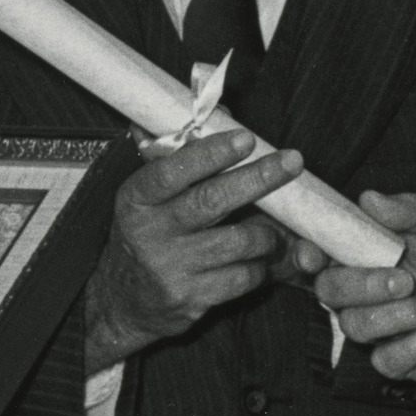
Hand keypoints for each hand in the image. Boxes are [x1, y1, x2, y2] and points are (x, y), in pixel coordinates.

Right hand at [83, 128, 320, 370]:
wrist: (123, 301)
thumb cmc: (146, 234)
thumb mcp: (149, 196)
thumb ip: (183, 155)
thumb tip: (223, 114)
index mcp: (136, 199)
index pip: (172, 171)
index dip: (211, 154)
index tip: (246, 138)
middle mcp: (150, 233)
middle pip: (212, 201)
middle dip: (258, 179)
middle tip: (292, 162)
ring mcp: (170, 268)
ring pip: (238, 242)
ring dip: (266, 233)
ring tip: (274, 230)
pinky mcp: (191, 298)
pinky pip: (243, 277)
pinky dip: (260, 266)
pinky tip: (259, 260)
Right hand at [312, 189, 415, 379]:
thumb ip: (413, 209)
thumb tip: (368, 199)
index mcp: (375, 252)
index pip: (325, 254)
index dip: (309, 255)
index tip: (314, 255)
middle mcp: (375, 291)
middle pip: (330, 293)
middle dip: (360, 287)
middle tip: (405, 280)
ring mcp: (390, 327)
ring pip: (354, 329)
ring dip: (392, 317)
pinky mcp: (411, 360)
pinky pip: (386, 363)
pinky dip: (410, 347)